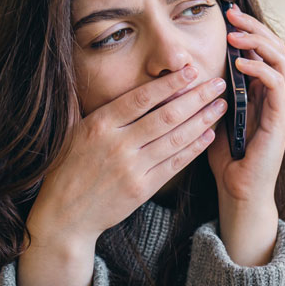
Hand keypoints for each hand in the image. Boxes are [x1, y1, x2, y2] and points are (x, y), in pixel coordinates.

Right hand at [26, 66, 227, 245]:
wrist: (64, 215)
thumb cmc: (68, 168)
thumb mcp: (74, 131)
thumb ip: (97, 109)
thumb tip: (116, 84)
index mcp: (100, 125)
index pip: (142, 98)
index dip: (170, 83)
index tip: (191, 71)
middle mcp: (118, 144)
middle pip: (166, 116)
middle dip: (196, 98)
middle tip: (218, 84)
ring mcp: (132, 168)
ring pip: (175, 139)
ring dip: (202, 120)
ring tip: (219, 106)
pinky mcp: (142, 188)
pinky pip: (174, 164)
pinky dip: (194, 148)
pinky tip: (208, 135)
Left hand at [207, 3, 284, 205]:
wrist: (238, 189)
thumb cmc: (226, 155)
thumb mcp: (214, 113)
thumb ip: (212, 91)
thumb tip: (194, 65)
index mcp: (260, 89)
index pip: (261, 48)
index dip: (247, 29)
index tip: (227, 12)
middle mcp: (274, 93)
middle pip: (274, 46)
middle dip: (253, 27)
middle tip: (232, 13)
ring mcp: (281, 104)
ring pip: (280, 59)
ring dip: (257, 42)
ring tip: (234, 35)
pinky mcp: (282, 118)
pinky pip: (277, 84)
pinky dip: (260, 68)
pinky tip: (240, 62)